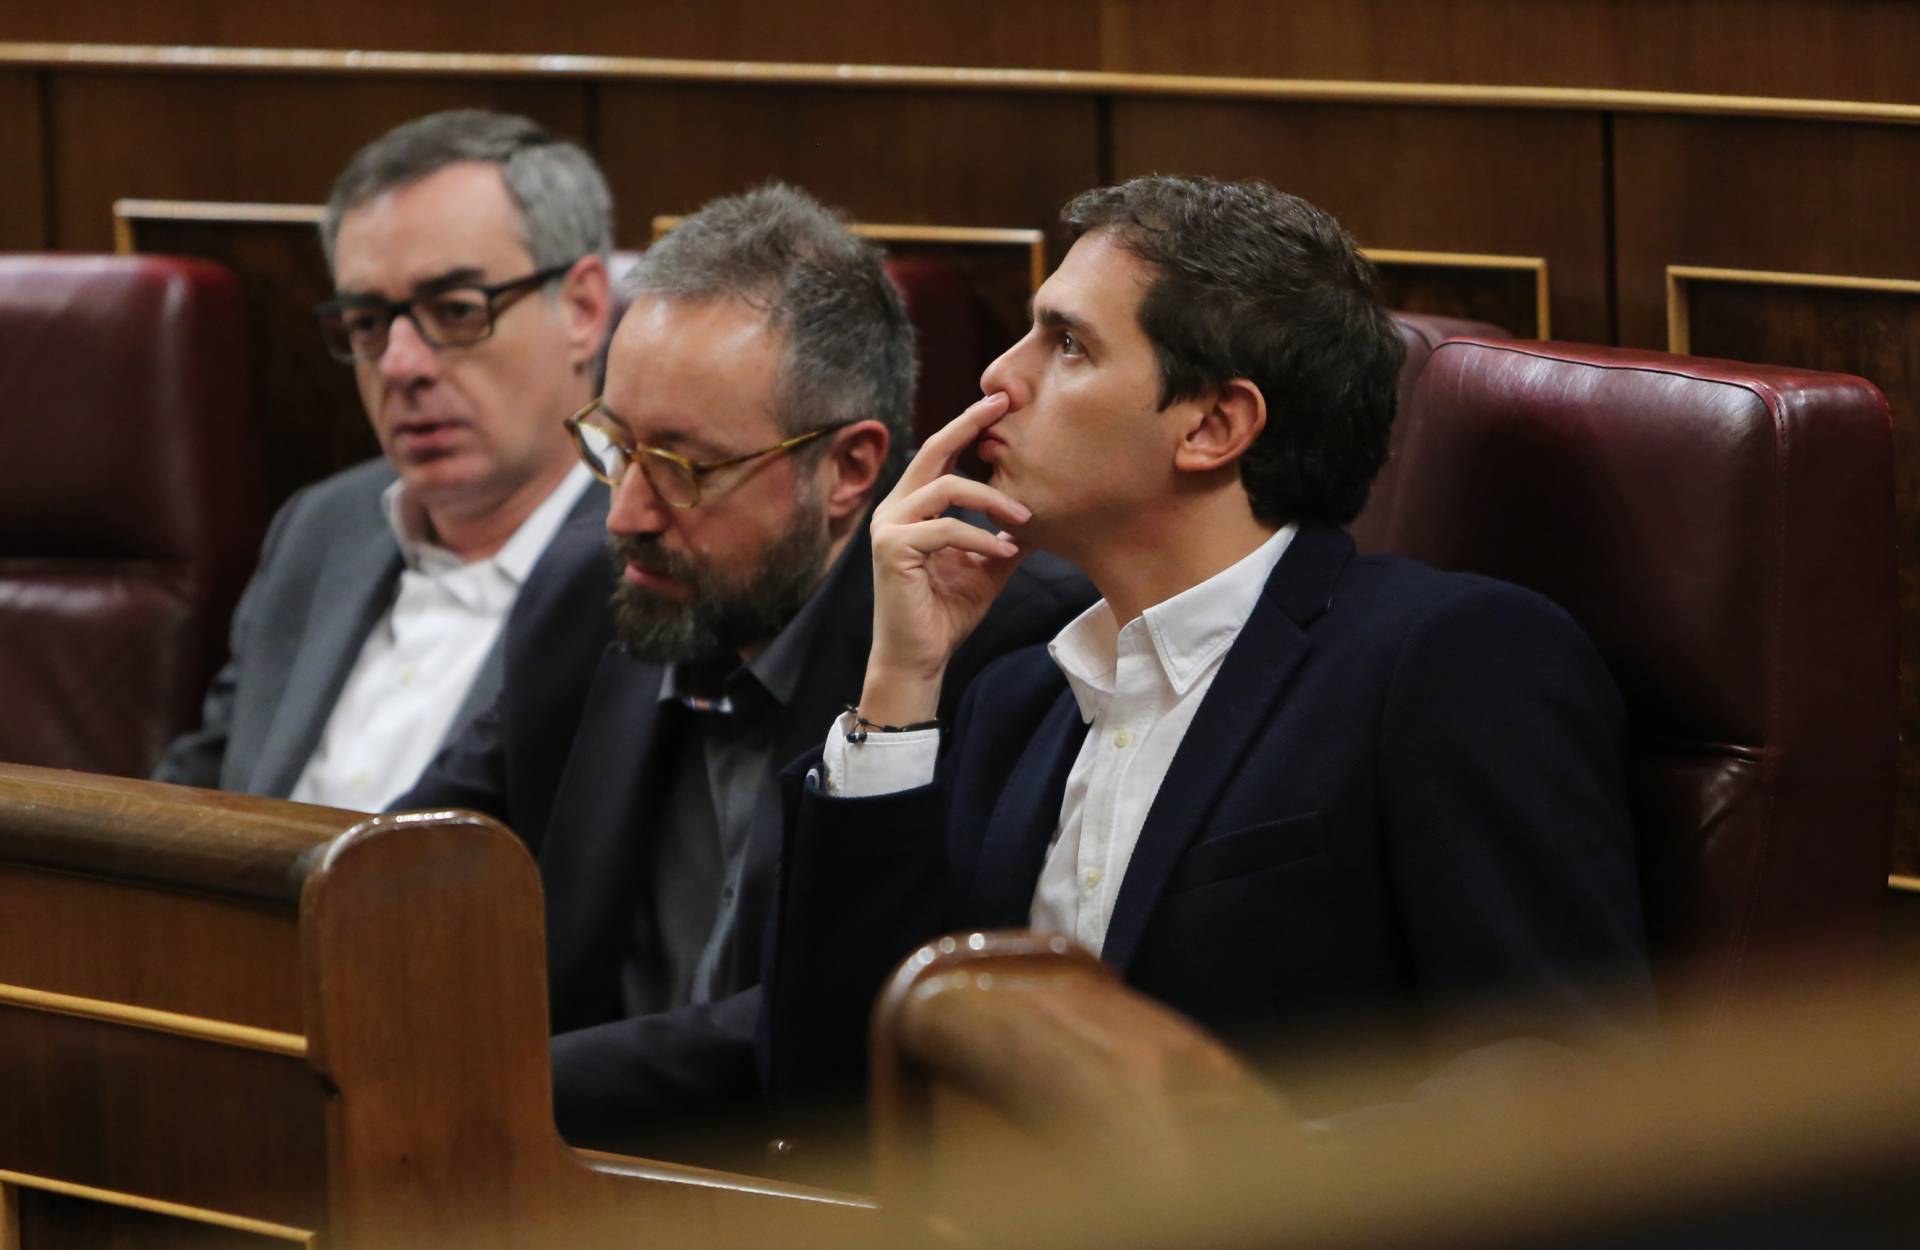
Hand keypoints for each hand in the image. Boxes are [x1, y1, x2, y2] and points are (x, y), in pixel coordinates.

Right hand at [861, 392, 1031, 724]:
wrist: (919, 659)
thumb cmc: (947, 613)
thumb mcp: (987, 565)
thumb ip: (1004, 533)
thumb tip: (1043, 509)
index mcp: (912, 507)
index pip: (941, 455)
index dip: (968, 427)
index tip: (1001, 404)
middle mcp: (894, 509)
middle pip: (933, 451)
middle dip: (970, 423)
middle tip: (1004, 403)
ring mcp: (889, 527)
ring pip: (946, 489)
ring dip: (992, 500)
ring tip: (1025, 519)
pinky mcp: (892, 549)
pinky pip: (945, 529)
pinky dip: (980, 537)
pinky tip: (1005, 550)